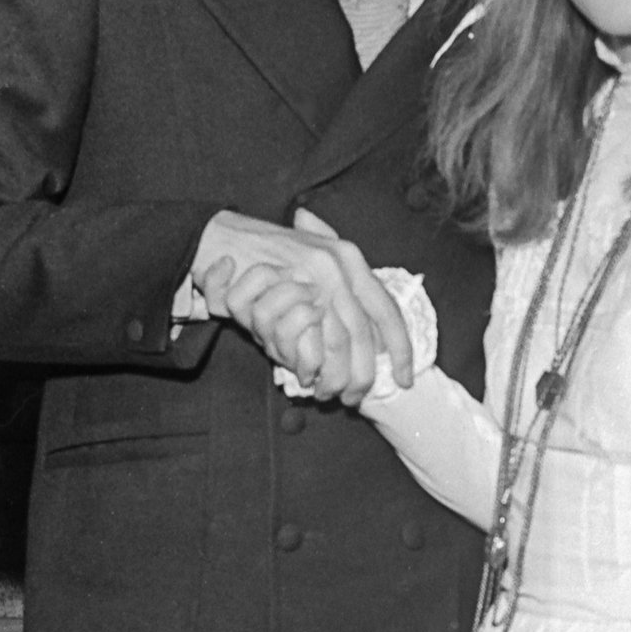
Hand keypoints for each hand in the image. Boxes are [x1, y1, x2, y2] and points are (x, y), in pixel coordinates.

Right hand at [193, 209, 408, 406]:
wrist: (224, 233)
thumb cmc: (268, 248)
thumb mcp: (313, 251)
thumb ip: (341, 278)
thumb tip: (372, 325)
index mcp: (350, 256)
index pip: (386, 309)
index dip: (401, 347)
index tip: (406, 378)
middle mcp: (338, 264)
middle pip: (363, 332)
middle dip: (365, 371)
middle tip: (359, 398)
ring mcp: (312, 275)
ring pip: (337, 340)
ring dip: (336, 373)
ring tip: (333, 394)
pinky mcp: (285, 291)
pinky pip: (305, 337)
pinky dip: (308, 363)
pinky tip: (308, 377)